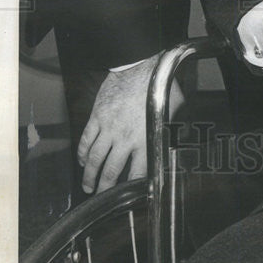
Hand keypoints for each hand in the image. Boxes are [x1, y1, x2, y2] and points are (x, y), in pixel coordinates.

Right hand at [77, 54, 183, 193]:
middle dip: (106, 189)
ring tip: (88, 186)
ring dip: (90, 176)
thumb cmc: (159, 85)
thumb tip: (179, 142)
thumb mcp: (174, 109)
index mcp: (146, 137)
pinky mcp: (97, 117)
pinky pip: (86, 140)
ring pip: (95, 159)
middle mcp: (125, 137)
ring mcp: (108, 127)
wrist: (139, 64)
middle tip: (102, 198)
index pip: (138, 171)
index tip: (130, 196)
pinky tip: (83, 161)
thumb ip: (173, 129)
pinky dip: (83, 154)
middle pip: (112, 171)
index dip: (133, 187)